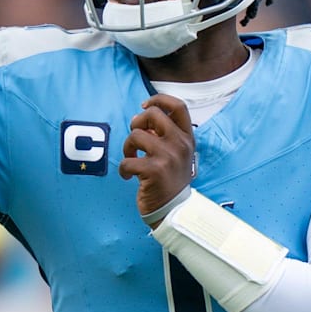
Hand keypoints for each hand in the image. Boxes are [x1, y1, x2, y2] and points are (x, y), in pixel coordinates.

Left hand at [120, 94, 195, 224]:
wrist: (174, 211)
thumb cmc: (170, 181)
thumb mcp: (176, 154)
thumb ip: (163, 135)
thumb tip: (142, 118)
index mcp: (187, 138)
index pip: (178, 106)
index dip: (158, 100)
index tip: (144, 106)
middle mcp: (180, 144)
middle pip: (152, 113)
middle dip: (137, 123)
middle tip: (136, 139)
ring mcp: (168, 156)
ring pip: (136, 134)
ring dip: (128, 147)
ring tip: (132, 160)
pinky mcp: (154, 170)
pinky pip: (128, 160)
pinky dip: (123, 169)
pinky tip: (129, 177)